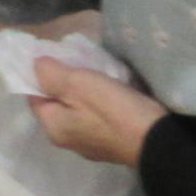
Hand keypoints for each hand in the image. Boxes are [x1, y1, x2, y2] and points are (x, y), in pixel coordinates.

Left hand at [29, 59, 165, 167]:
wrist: (161, 140)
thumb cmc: (113, 110)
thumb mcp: (77, 85)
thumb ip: (50, 74)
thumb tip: (35, 65)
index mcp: (54, 128)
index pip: (34, 96)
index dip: (38, 73)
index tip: (49, 53)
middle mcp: (68, 139)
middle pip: (56, 101)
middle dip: (61, 79)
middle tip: (72, 57)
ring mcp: (92, 141)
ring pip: (77, 106)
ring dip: (81, 88)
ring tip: (90, 67)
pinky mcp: (112, 139)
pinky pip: (96, 113)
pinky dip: (98, 98)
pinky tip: (107, 84)